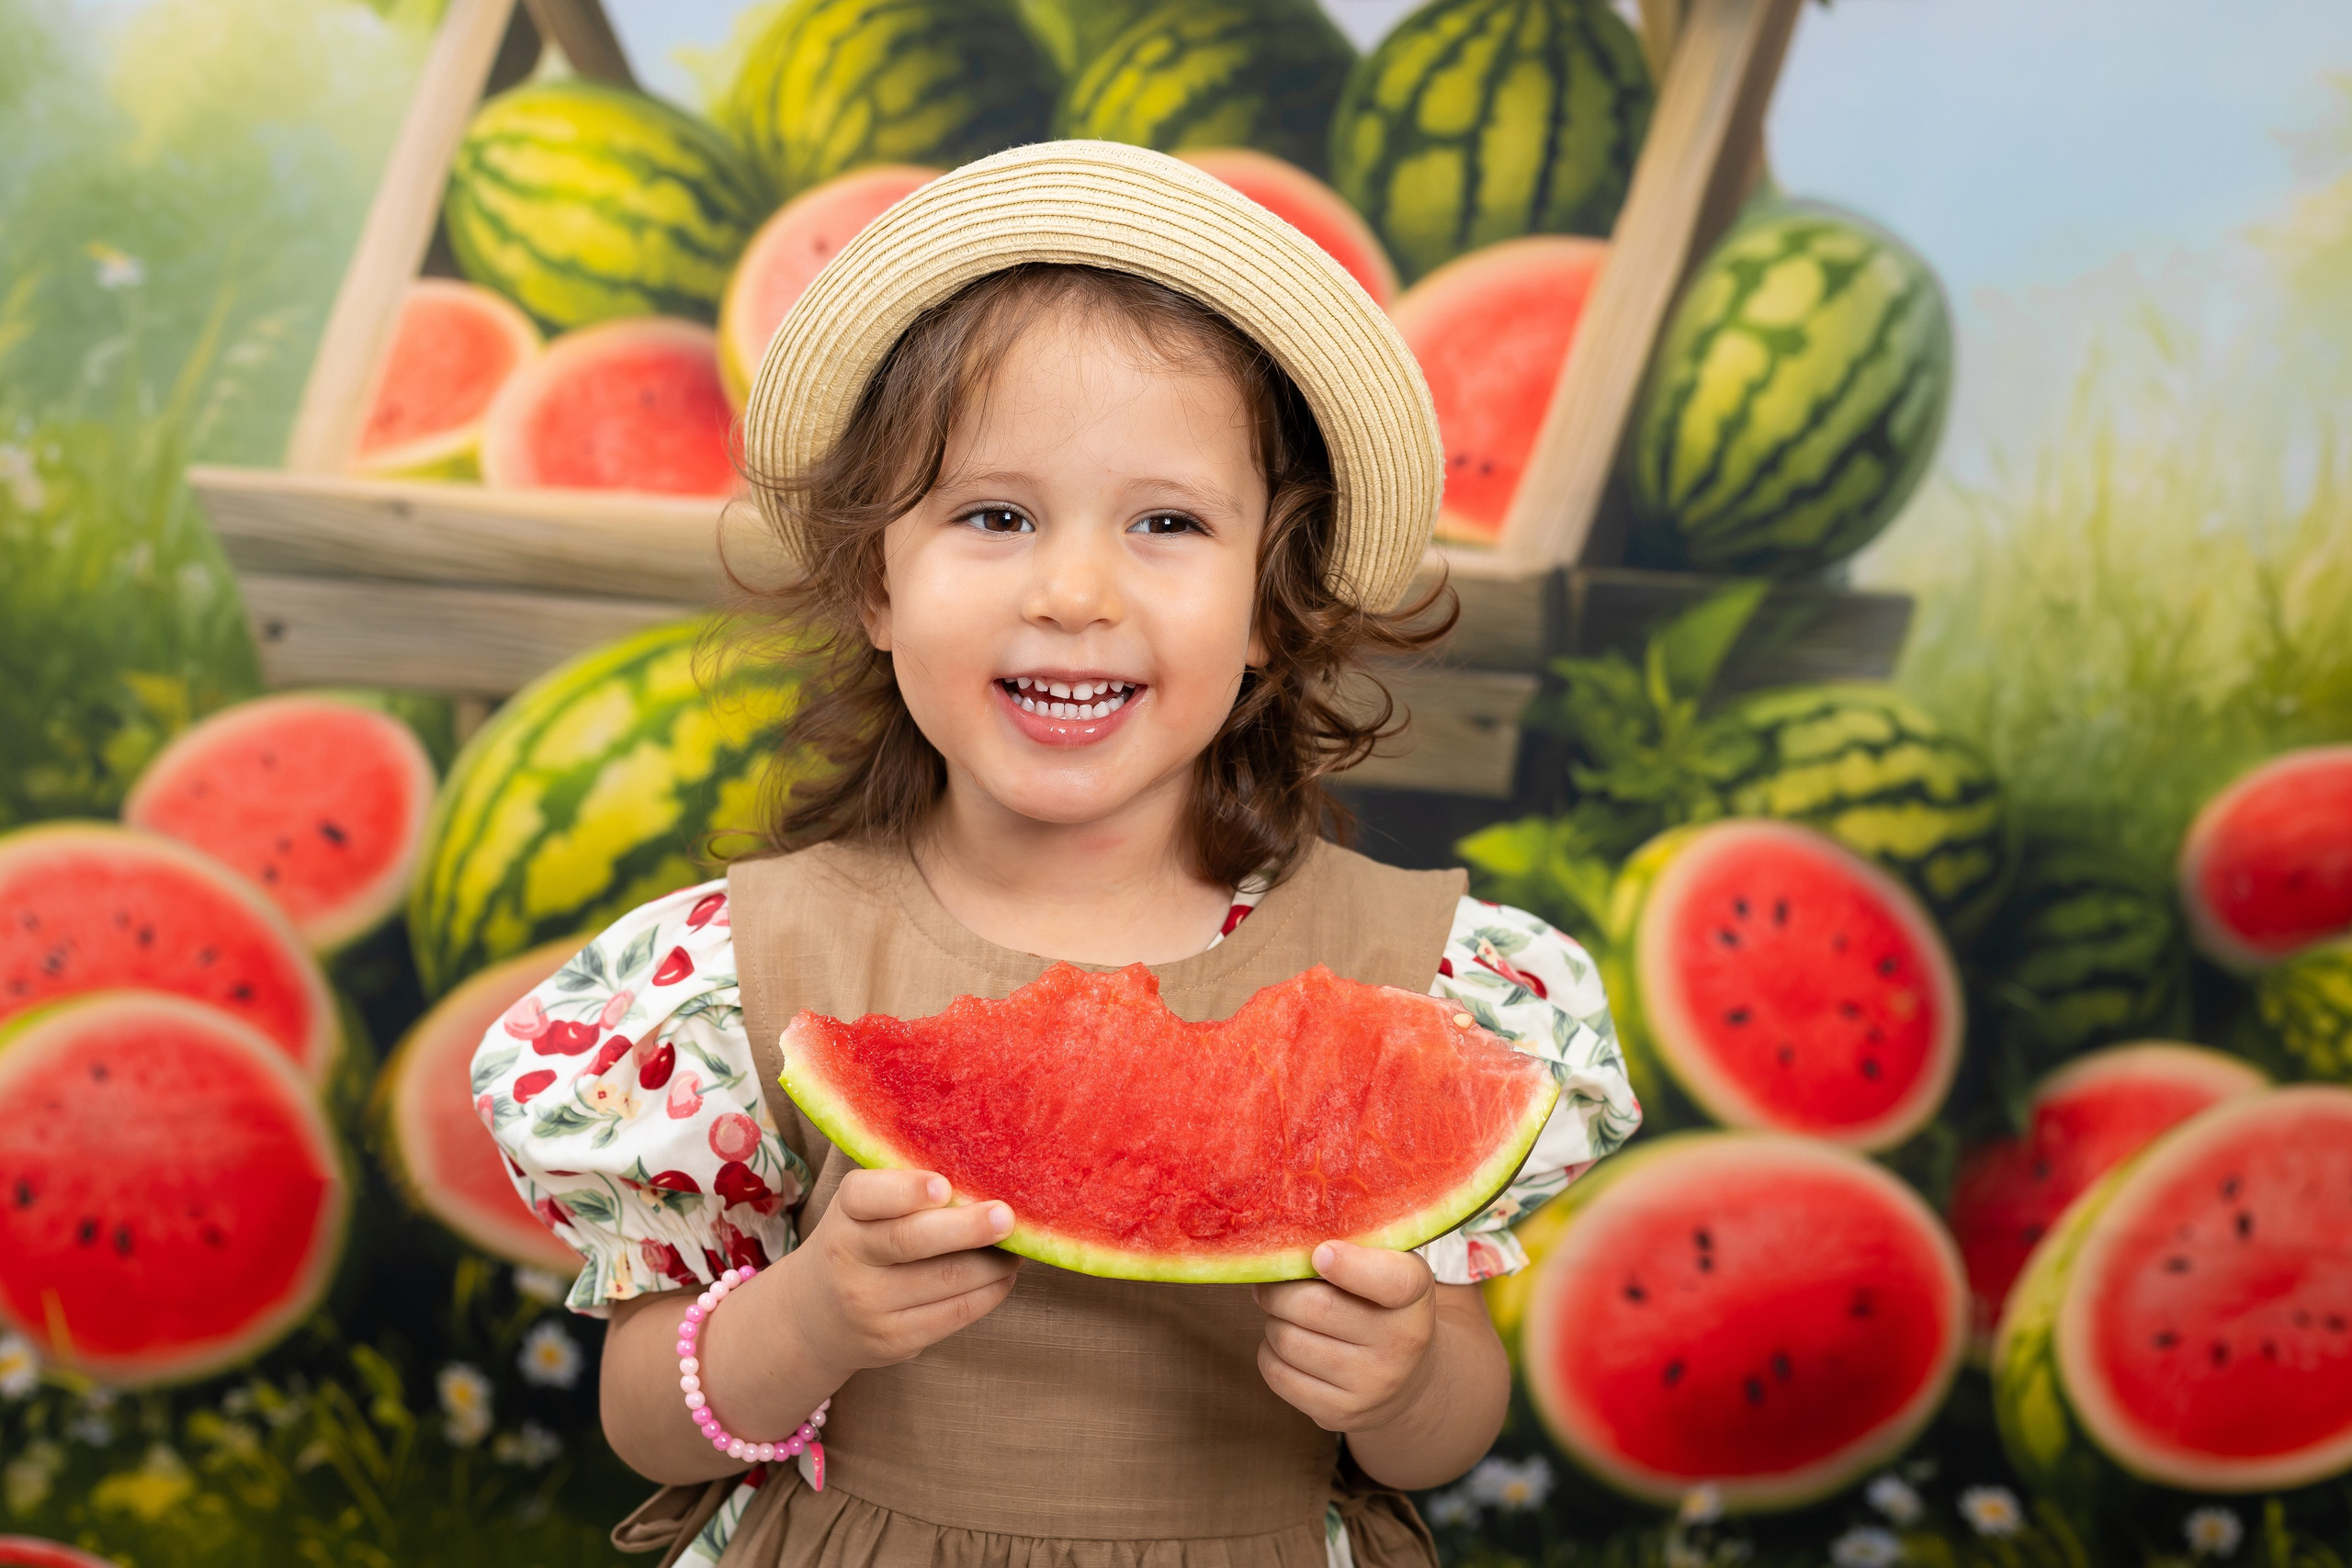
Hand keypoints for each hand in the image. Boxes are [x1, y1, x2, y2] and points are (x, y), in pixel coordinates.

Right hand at [775, 1168, 1021, 1379]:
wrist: (814, 1318)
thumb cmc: (859, 1242)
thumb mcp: (861, 1210)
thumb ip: (903, 1186)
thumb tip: (980, 1168)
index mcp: (844, 1214)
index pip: (865, 1195)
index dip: (905, 1190)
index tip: (943, 1186)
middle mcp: (849, 1258)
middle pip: (911, 1240)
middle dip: (967, 1228)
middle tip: (1006, 1217)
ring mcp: (870, 1304)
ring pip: (945, 1280)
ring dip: (992, 1263)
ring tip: (1018, 1245)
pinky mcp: (894, 1340)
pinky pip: (953, 1315)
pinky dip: (989, 1292)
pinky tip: (1004, 1276)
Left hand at [1253, 1241, 1438, 1433]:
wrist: (1410, 1382)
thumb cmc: (1385, 1309)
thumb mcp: (1392, 1271)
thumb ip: (1355, 1249)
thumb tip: (1288, 1244)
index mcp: (1415, 1297)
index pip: (1391, 1281)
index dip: (1350, 1266)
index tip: (1320, 1254)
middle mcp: (1400, 1345)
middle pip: (1315, 1307)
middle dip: (1279, 1290)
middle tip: (1273, 1282)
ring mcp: (1372, 1385)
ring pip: (1288, 1340)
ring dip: (1273, 1321)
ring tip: (1284, 1315)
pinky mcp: (1340, 1414)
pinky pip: (1278, 1375)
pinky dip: (1269, 1353)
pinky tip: (1287, 1344)